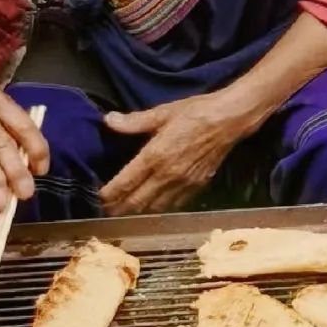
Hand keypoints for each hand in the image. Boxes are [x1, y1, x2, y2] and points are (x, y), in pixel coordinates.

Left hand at [99, 94, 255, 215]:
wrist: (230, 120)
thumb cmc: (196, 112)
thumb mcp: (163, 112)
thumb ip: (134, 121)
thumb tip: (108, 120)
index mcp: (155, 155)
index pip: (125, 183)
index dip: (108, 194)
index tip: (96, 198)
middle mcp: (167, 175)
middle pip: (136, 202)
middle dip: (117, 209)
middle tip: (103, 212)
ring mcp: (182, 185)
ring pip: (152, 209)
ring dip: (135, 213)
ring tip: (121, 214)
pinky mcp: (196, 188)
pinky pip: (171, 206)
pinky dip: (156, 211)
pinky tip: (149, 210)